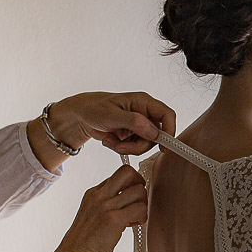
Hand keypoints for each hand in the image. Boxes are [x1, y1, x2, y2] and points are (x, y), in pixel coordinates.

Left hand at [48, 91, 176, 155]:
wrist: (81, 116)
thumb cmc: (94, 108)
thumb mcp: (112, 115)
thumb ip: (134, 122)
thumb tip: (153, 132)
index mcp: (143, 102)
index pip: (167, 115)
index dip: (170, 130)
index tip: (163, 146)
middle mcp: (144, 113)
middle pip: (156, 135)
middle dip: (138, 145)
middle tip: (120, 145)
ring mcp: (139, 125)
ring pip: (145, 145)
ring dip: (127, 148)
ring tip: (111, 141)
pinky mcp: (132, 135)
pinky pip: (135, 148)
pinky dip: (122, 148)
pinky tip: (110, 141)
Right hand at [54, 164, 147, 251]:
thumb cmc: (83, 243)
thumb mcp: (91, 215)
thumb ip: (106, 205)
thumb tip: (127, 204)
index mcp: (93, 193)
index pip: (118, 176)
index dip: (129, 185)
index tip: (129, 201)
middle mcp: (99, 196)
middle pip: (127, 172)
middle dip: (140, 183)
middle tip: (139, 201)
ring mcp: (106, 206)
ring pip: (138, 190)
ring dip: (143, 204)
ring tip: (136, 218)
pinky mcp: (114, 219)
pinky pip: (140, 208)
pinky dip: (142, 217)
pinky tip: (134, 225)